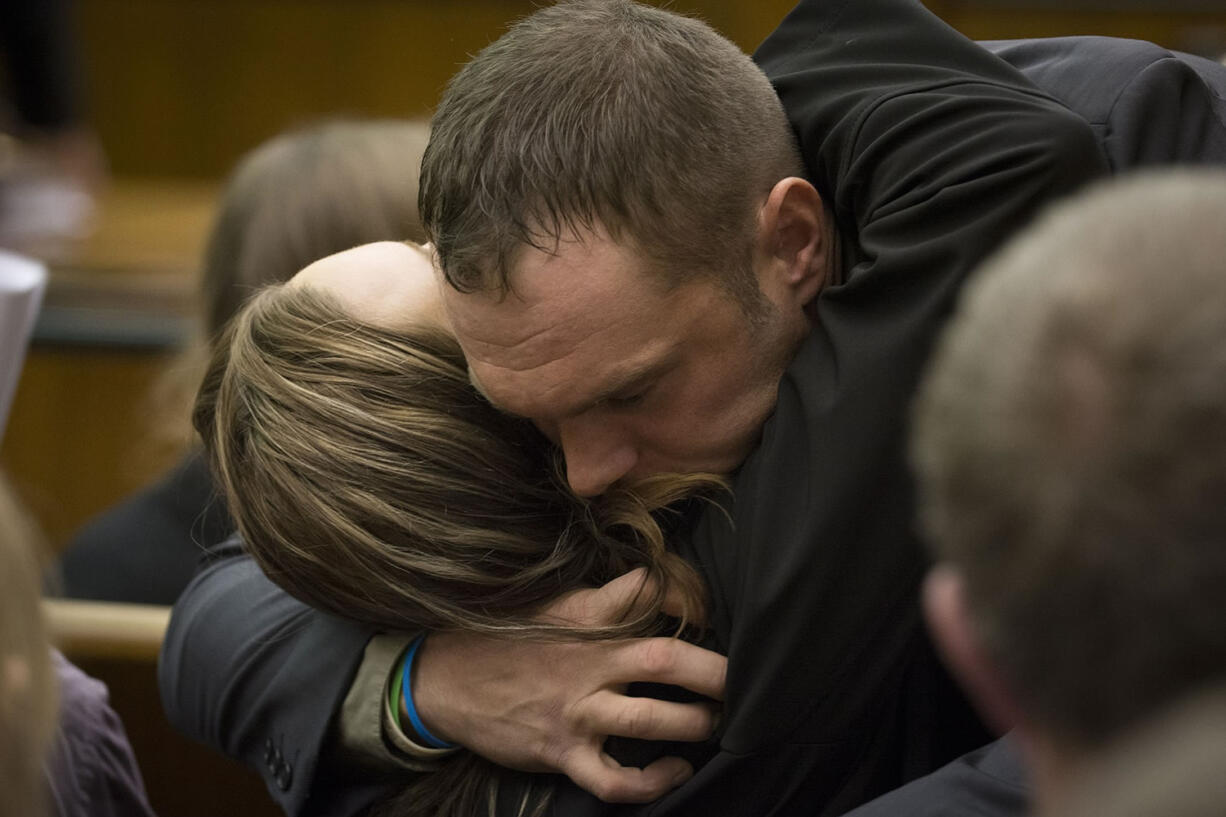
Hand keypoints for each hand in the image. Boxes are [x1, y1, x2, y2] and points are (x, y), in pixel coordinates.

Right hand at [412, 568, 726, 801]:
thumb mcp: (549, 603)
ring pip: (651, 721)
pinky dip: (653, 782)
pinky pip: (615, 779)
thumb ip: (602, 599)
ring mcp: (576, 711)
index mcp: (586, 618)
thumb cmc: (503, 638)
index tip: (710, 610)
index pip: (649, 592)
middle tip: (743, 679)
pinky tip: (676, 769)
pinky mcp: (563, 752)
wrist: (442, 679)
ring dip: (695, 723)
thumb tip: (653, 586)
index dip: (689, 597)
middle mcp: (587, 663)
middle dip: (716, 673)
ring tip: (716, 722)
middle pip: (667, 661)